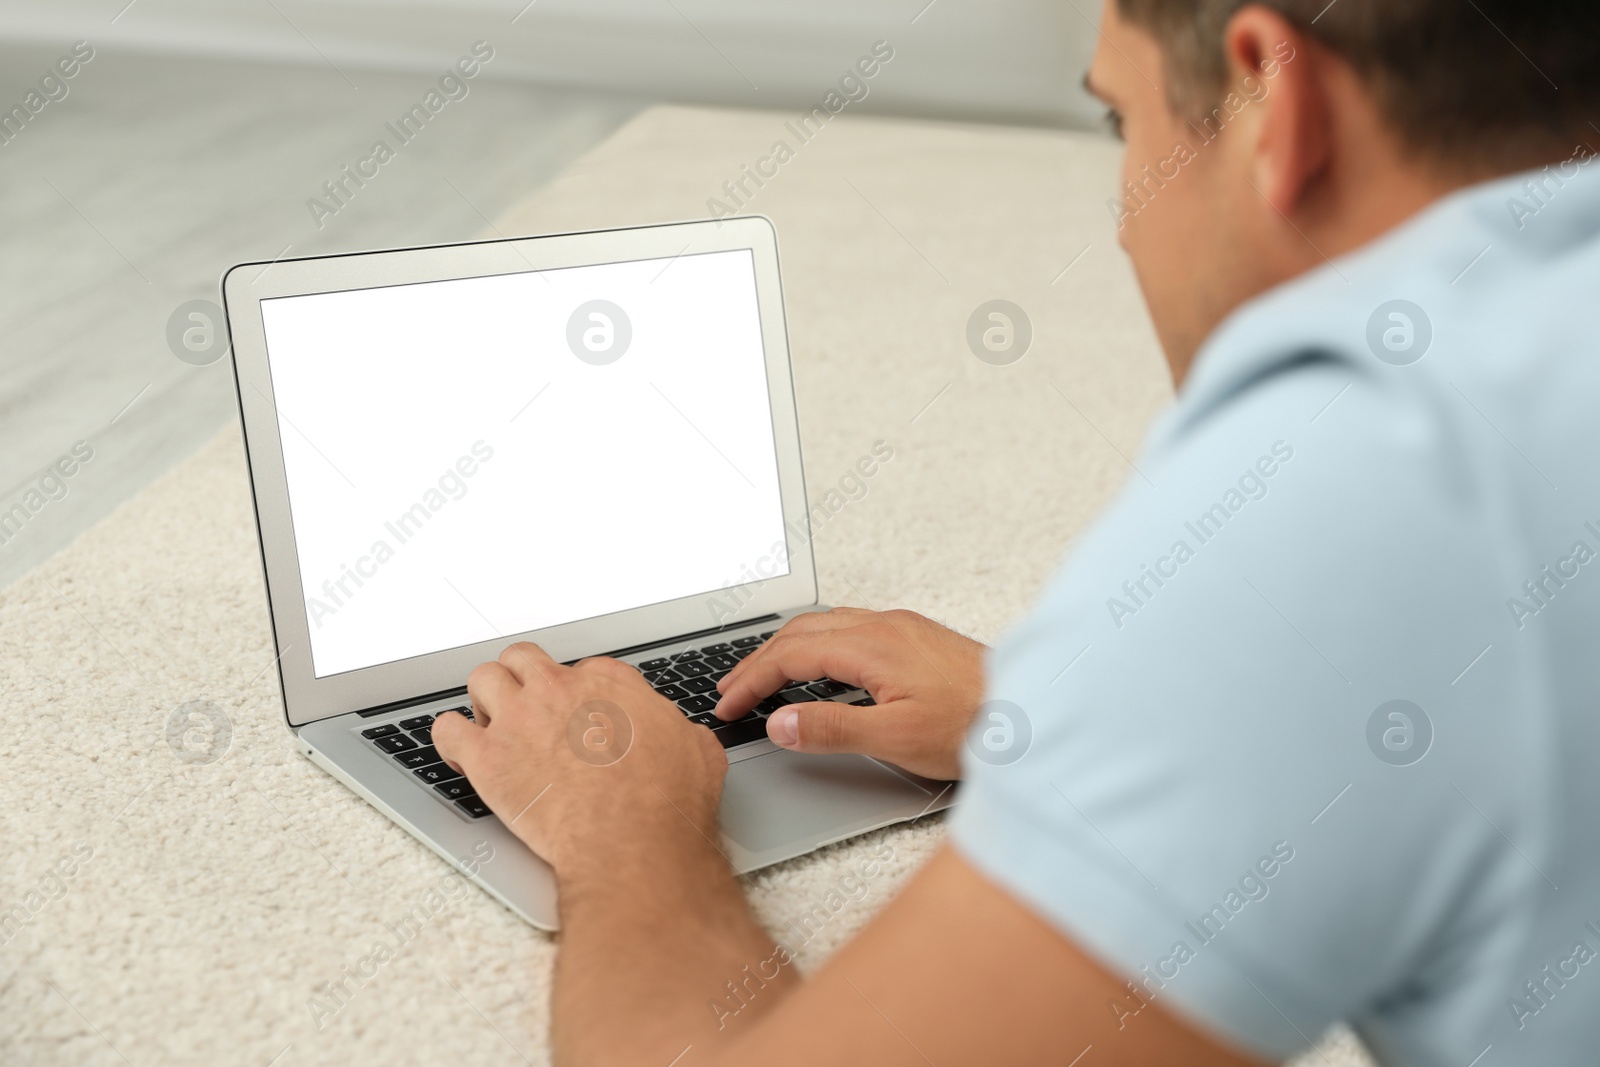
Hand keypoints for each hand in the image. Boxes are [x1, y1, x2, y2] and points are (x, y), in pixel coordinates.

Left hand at [432, 642, 728, 881]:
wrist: (632, 844)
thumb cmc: (666, 804)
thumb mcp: (696, 752)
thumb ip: (678, 731)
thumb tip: (678, 734)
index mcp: (608, 683)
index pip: (580, 668)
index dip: (575, 694)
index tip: (575, 716)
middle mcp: (560, 689)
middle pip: (524, 659)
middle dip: (522, 679)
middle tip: (526, 708)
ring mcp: (520, 719)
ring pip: (482, 678)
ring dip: (484, 699)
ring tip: (491, 725)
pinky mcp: (488, 757)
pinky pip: (446, 730)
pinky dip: (449, 738)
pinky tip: (461, 752)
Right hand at [713, 607, 985, 779]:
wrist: (1033, 713)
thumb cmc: (976, 725)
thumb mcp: (896, 737)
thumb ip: (832, 728)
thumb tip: (779, 721)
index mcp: (872, 645)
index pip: (791, 656)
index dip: (752, 680)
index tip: (727, 706)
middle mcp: (884, 626)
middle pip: (801, 632)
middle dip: (758, 660)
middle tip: (729, 690)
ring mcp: (901, 628)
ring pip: (825, 626)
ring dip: (786, 649)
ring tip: (762, 675)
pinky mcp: (915, 637)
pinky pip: (849, 629)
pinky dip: (816, 645)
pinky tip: (818, 667)